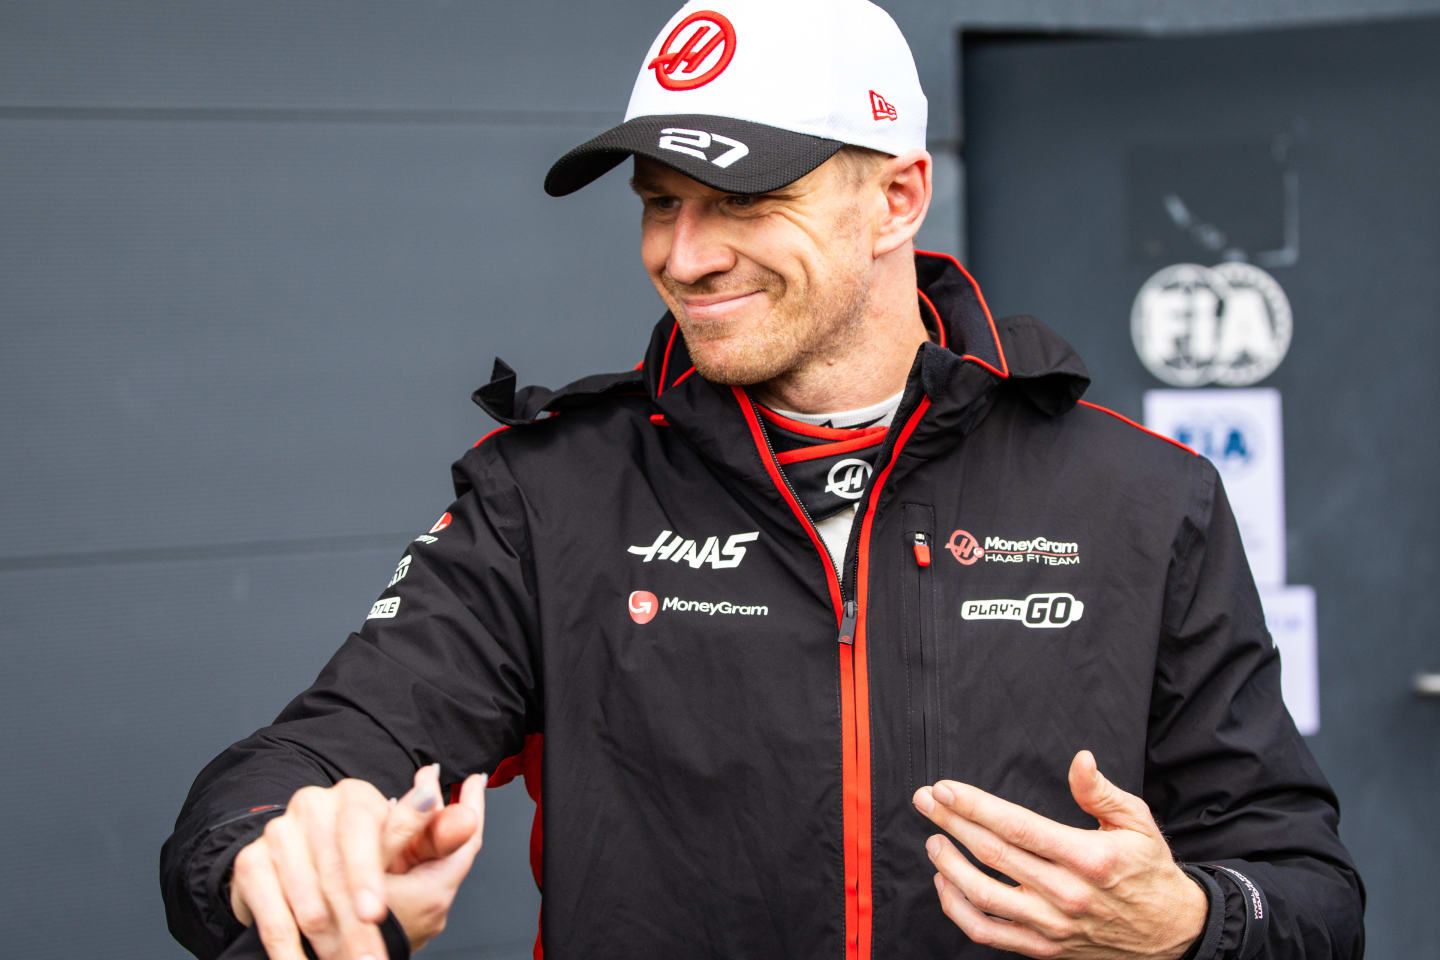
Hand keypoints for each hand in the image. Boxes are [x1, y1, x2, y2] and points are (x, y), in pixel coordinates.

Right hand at [229, 764, 482, 959]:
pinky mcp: (251, 863)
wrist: (293, 880)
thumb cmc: (365, 868)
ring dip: (328, 942)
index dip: (369, 877)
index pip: (370, 830)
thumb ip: (434, 839)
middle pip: (338, 874)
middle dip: (357, 927)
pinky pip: (271, 914)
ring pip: (308, 901)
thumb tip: (468, 817)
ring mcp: (279, 832)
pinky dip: (288, 948)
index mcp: (357, 797)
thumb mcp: (405, 856)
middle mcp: (314, 805)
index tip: (374, 912)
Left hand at [912, 750, 1206, 959]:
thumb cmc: (1150, 871)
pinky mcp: (1044, 948)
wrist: (1172, 934)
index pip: (1018, 828)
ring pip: (983, 897)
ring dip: (949, 865)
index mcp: (1089, 858)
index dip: (976, 807)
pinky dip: (958, 909)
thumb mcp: (1138, 823)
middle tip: (925, 801)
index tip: (946, 789)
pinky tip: (947, 883)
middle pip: (993, 855)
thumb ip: (1101, 792)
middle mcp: (1067, 894)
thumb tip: (1080, 760)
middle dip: (951, 823)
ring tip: (934, 840)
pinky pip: (989, 933)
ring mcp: (1052, 925)